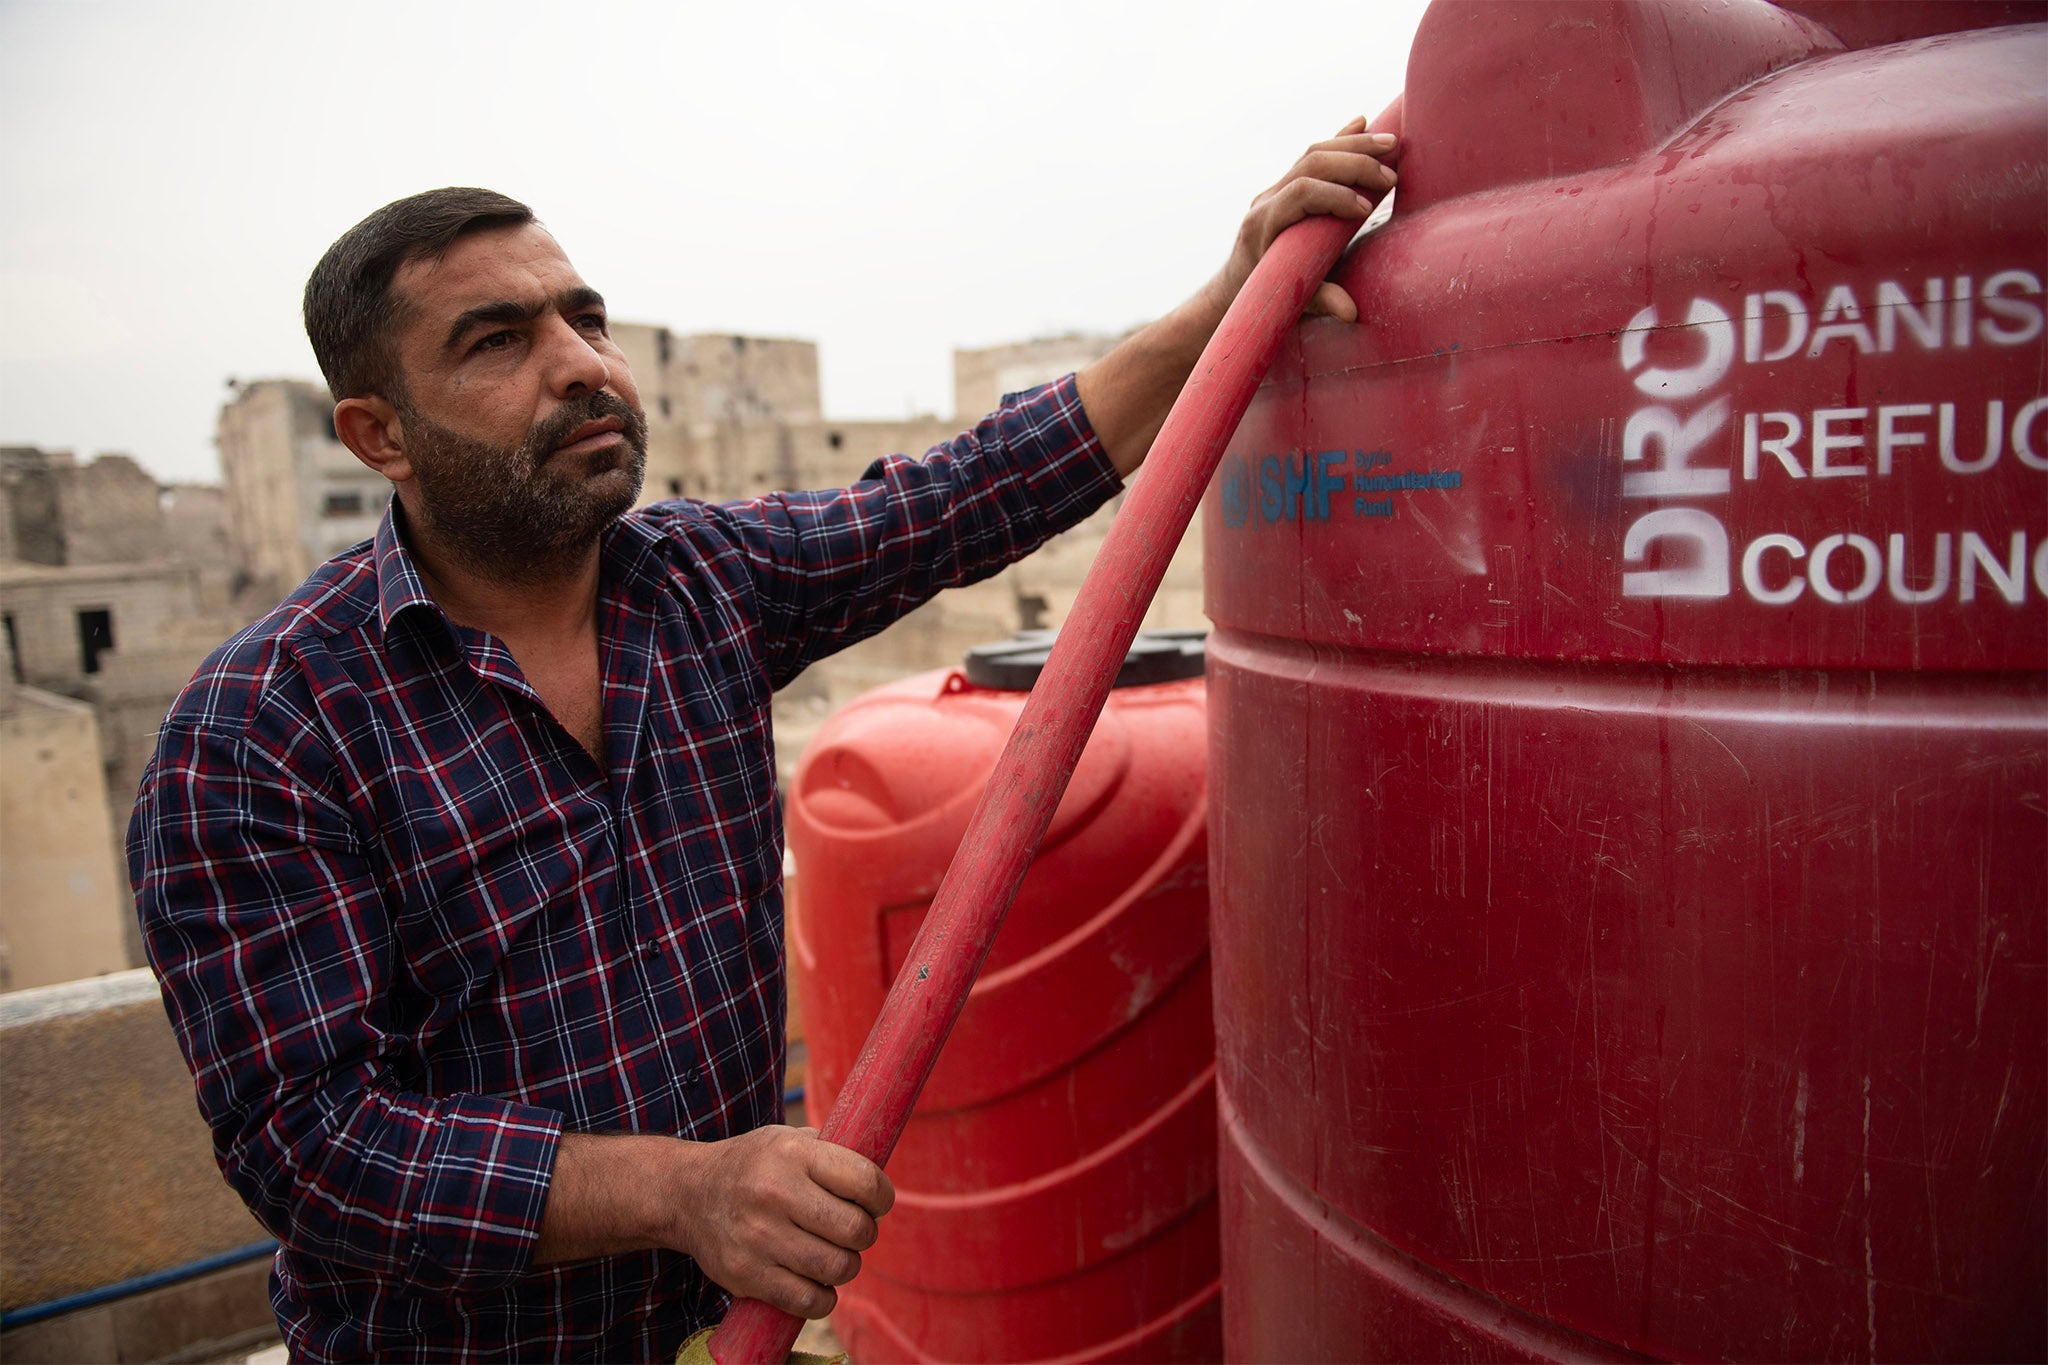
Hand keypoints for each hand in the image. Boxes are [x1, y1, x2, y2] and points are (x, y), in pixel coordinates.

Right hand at [672, 1125, 894, 1319]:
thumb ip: (832, 1152)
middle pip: (856, 1230)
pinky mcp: (747, 1275)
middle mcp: (776, 1194)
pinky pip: (808, 1300)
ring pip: (837, 1268)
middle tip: (852, 1230)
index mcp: (792, 1154)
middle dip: (865, 1233)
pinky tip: (817, 1283)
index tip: (876, 1202)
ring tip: (833, 1254)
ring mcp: (760, 1237)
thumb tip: (879, 1178)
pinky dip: (823, 1298)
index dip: (882, 1197)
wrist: (687, 1194)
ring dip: (845, 1266)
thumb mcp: (788, 1140)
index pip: (864, 1181)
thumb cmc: (754, 1166)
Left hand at [1209, 115, 1401, 323]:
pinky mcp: (1286, 185)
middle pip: (1311, 163)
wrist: (1236, 287)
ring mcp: (1275, 189)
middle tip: (1390, 174)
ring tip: (1390, 144)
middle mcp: (1266, 199)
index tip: (1366, 211)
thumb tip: (1350, 311)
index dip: (1336, 196)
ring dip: (1353, 145)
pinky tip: (1362, 124)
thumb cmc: (1264, 297)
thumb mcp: (1290, 302)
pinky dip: (1340, 140)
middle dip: (1353, 164)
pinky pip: (1313, 156)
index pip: (1302, 193)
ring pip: (1313, 153)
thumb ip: (1319, 301)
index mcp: (1263, 224)